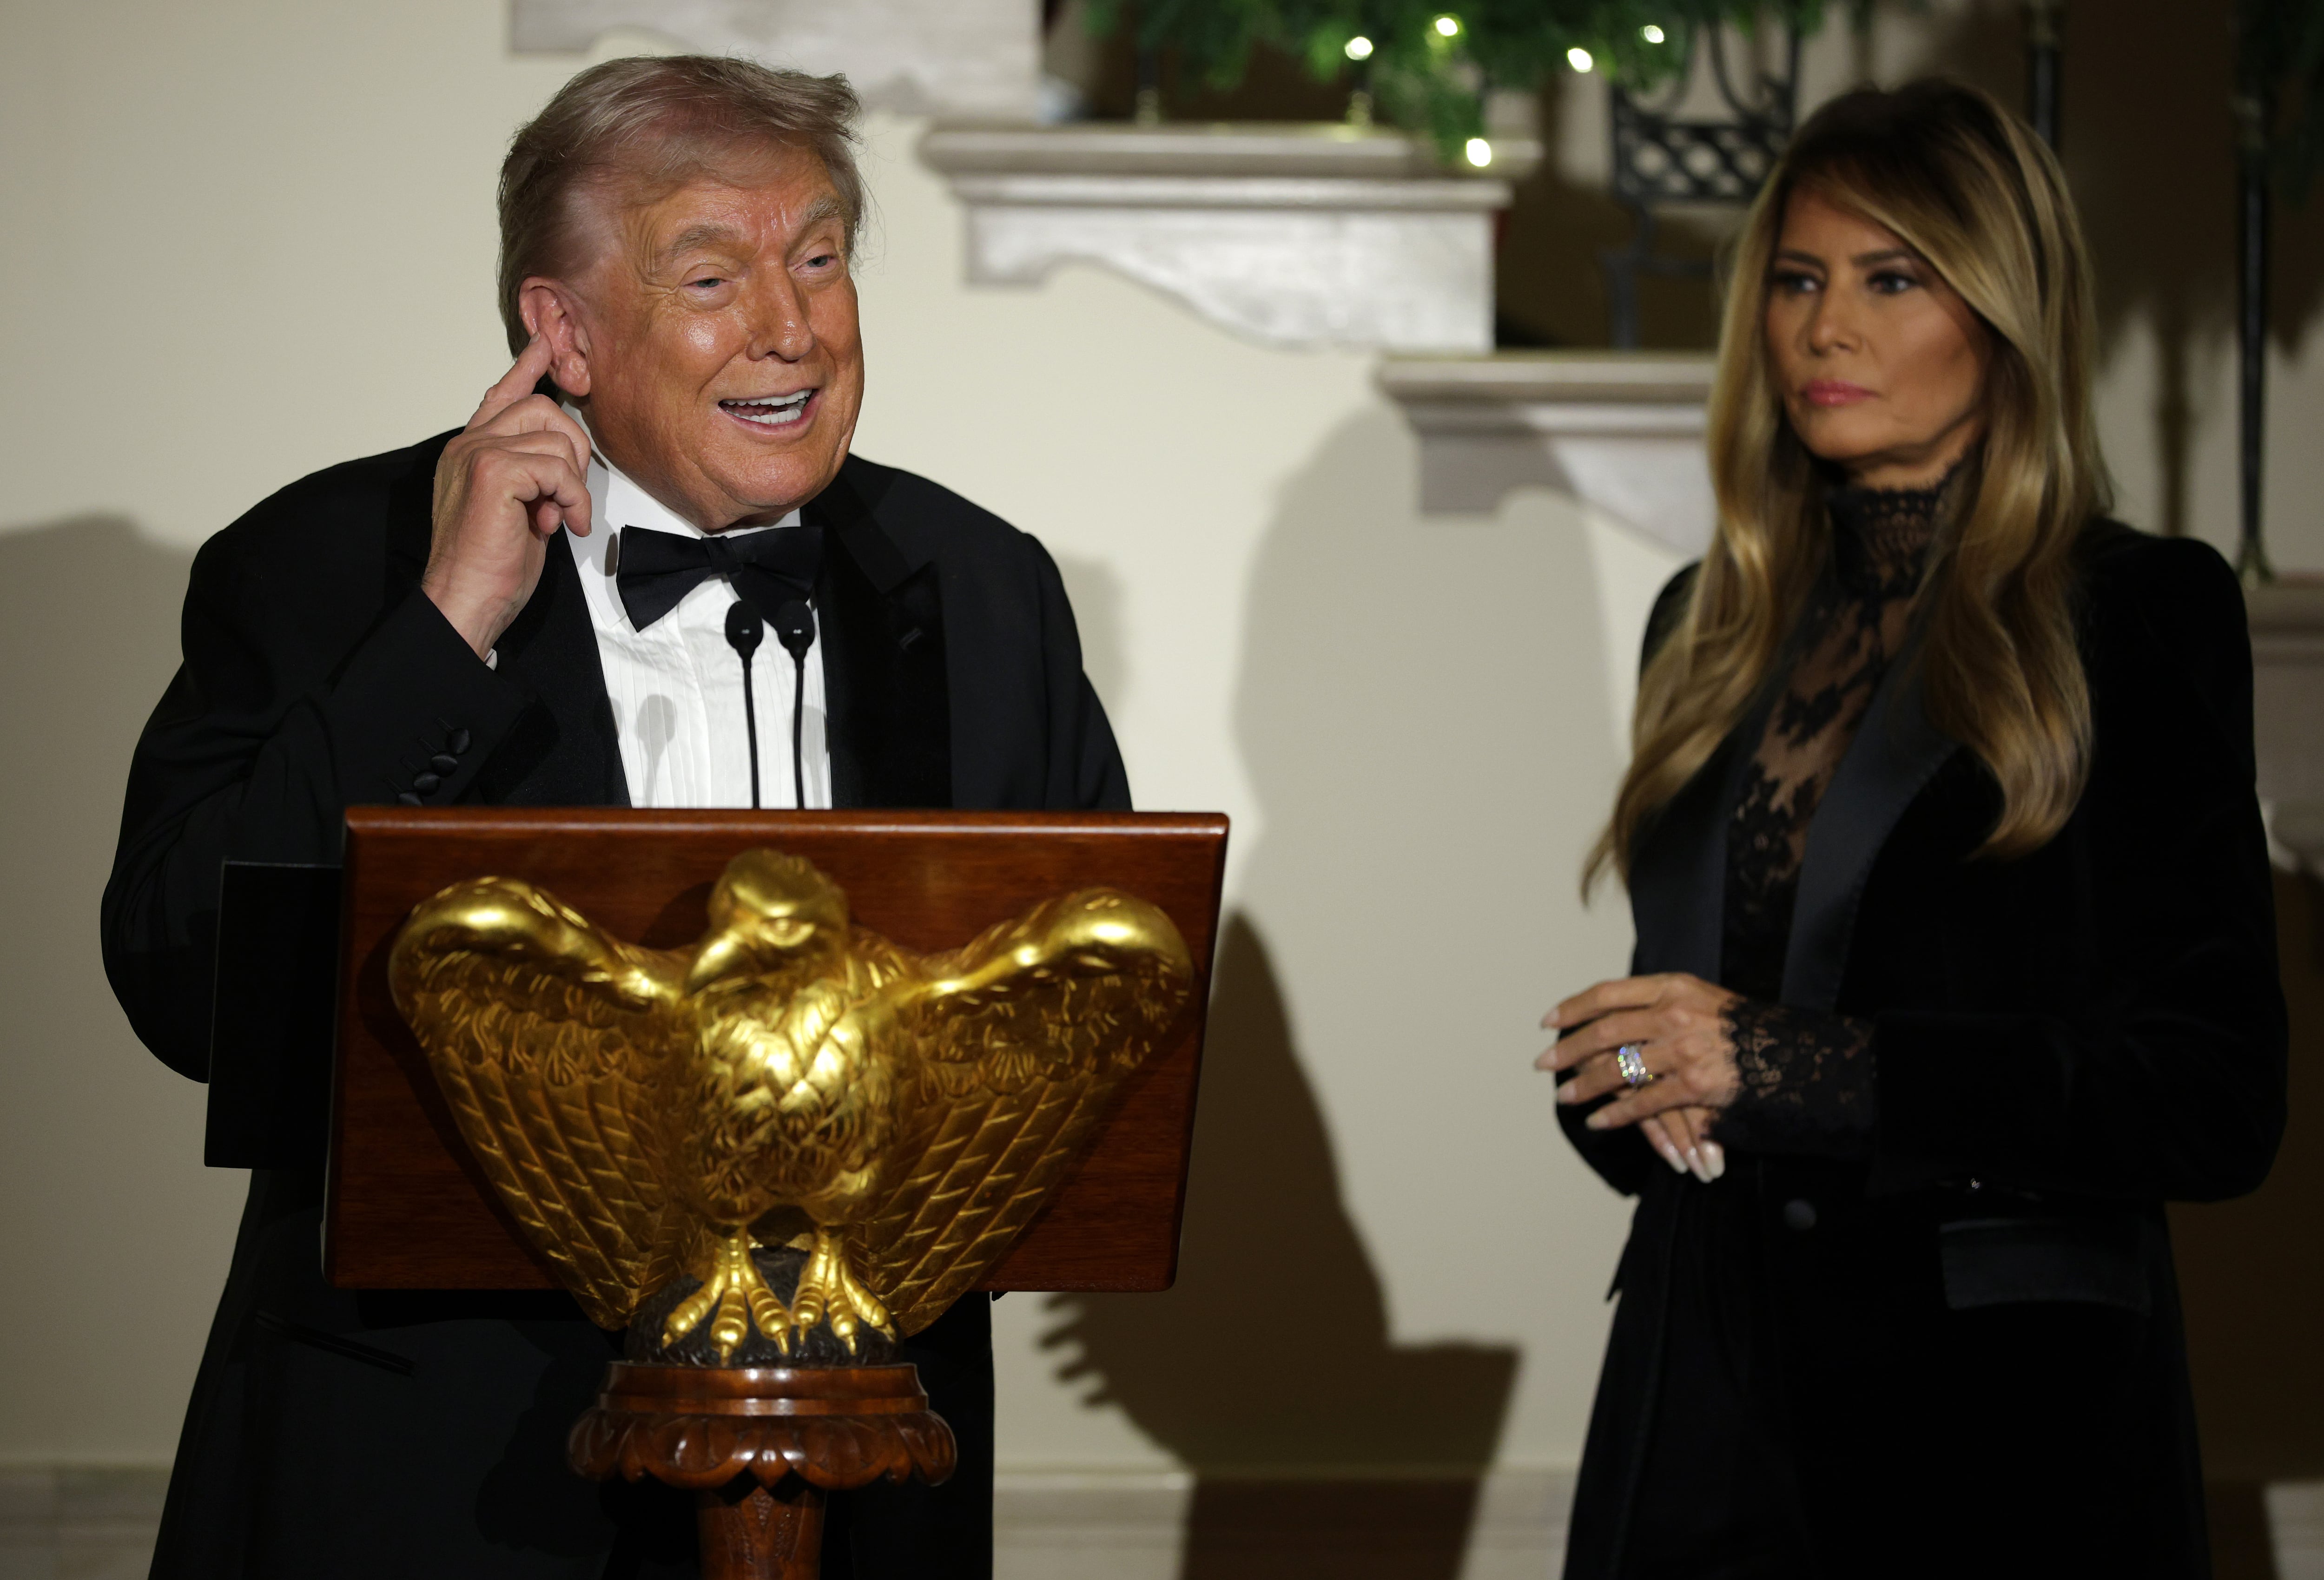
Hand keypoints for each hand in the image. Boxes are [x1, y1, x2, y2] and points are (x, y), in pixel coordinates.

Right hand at [422, 334, 594, 657]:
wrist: (464, 599)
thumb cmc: (489, 566)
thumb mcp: (516, 510)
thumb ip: (529, 477)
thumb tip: (559, 465)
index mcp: (469, 450)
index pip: (501, 395)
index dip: (526, 369)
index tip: (544, 346)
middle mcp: (469, 443)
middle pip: (544, 410)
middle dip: (573, 451)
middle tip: (567, 498)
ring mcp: (478, 453)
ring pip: (556, 438)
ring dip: (573, 484)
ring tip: (558, 518)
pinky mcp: (493, 473)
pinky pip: (557, 468)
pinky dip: (571, 498)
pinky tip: (561, 525)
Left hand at [1537, 973, 1742, 1172]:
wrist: (1791, 1053)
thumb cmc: (1740, 1027)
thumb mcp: (1700, 998)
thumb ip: (1659, 1001)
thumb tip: (1613, 1010)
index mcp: (1672, 987)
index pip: (1609, 993)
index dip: (1574, 1007)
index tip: (1549, 1021)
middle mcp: (1674, 1013)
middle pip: (1605, 1030)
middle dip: (1569, 1049)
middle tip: (1544, 1064)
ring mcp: (1684, 1049)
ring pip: (1619, 1068)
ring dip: (1586, 1086)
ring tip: (1565, 1097)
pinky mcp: (1695, 1083)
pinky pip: (1644, 1102)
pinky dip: (1617, 1113)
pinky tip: (1599, 1120)